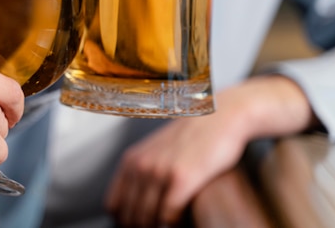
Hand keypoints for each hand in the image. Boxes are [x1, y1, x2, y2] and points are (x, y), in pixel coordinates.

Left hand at [105, 75, 314, 226]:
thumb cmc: (194, 138)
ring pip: (148, 219)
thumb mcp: (158, 150)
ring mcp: (159, 171)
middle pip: (130, 216)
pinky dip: (175, 224)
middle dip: (144, 226)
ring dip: (158, 227)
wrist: (221, 117)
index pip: (114, 206)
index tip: (141, 225)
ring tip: (171, 225)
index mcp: (131, 160)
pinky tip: (184, 221)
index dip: (126, 221)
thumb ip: (144, 171)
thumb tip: (136, 202)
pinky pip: (168, 216)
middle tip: (159, 226)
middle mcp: (140, 165)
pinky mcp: (182, 178)